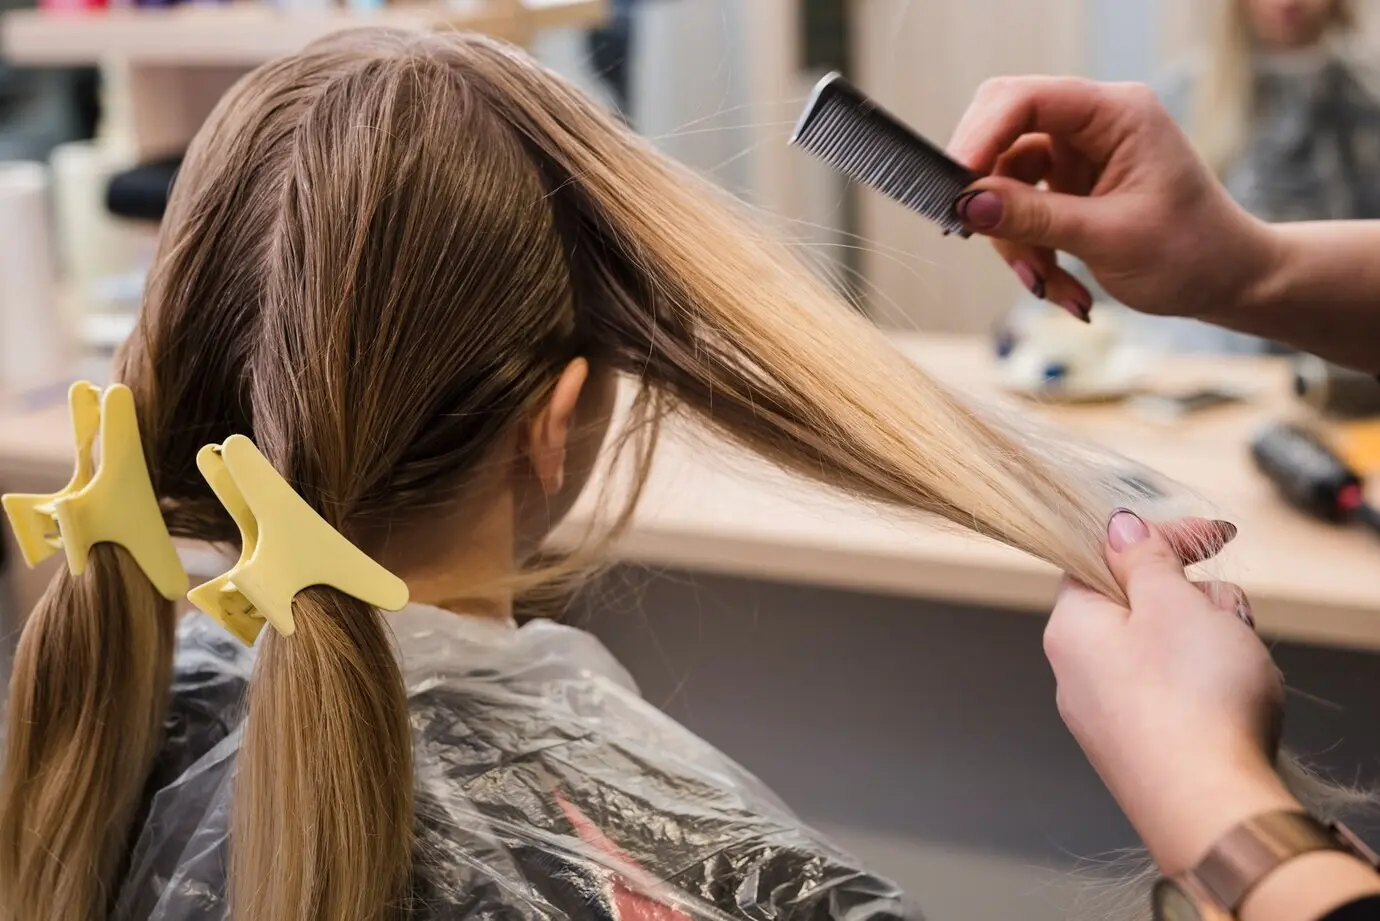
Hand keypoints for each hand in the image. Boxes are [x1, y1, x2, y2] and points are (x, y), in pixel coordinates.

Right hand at [948, 77, 1278, 325]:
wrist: (1227, 282)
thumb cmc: (1192, 253)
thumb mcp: (1109, 239)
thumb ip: (1035, 218)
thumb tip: (968, 203)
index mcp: (1117, 113)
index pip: (1026, 99)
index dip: (981, 136)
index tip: (956, 189)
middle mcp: (1093, 124)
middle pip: (1003, 135)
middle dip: (990, 194)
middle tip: (978, 236)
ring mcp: (1078, 156)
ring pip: (1005, 184)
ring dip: (1014, 241)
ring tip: (1047, 285)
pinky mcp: (1068, 187)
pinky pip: (1020, 211)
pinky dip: (1028, 252)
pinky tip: (1058, 285)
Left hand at [1045, 511, 1296, 873]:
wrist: (1213, 810)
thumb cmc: (1193, 703)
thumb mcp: (1172, 604)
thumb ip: (1143, 558)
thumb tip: (1118, 526)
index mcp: (1071, 627)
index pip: (1100, 558)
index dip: (1158, 538)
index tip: (1210, 536)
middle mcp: (1077, 672)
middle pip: (1139, 604)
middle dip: (1193, 600)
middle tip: (1223, 617)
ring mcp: (1109, 714)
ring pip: (1164, 648)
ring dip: (1208, 641)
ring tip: (1234, 663)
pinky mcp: (1142, 746)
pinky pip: (1176, 692)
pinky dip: (1209, 683)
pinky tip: (1234, 699)